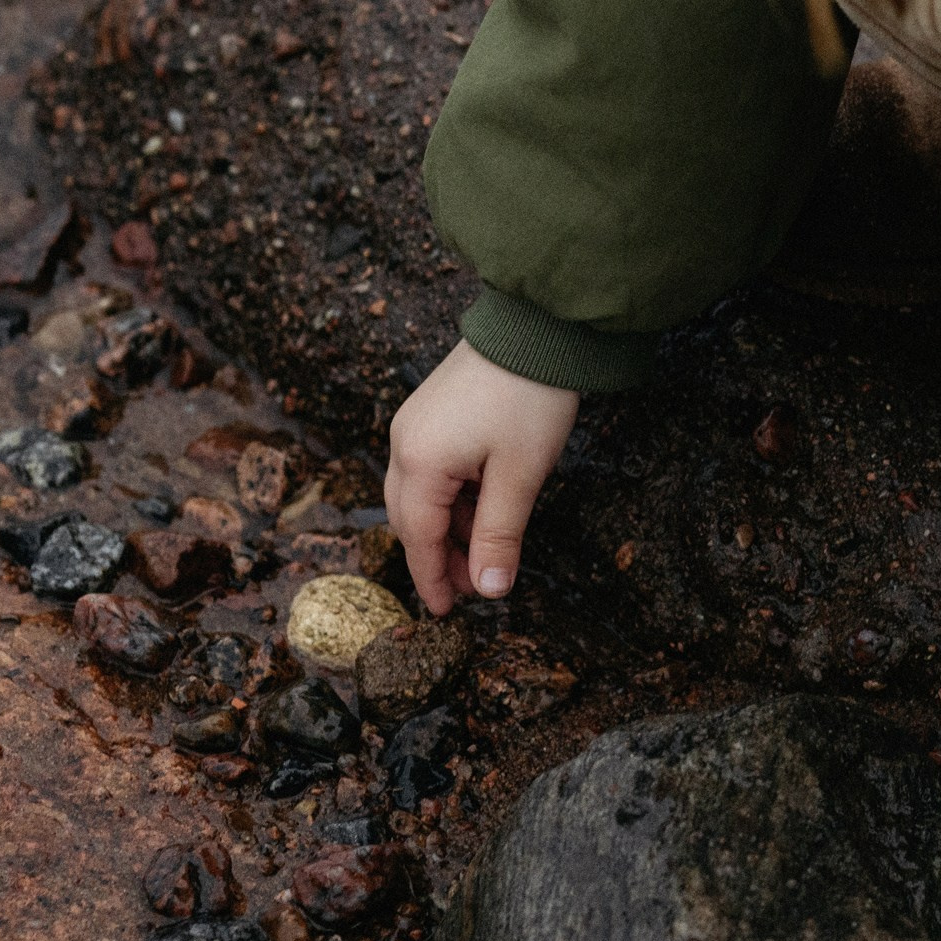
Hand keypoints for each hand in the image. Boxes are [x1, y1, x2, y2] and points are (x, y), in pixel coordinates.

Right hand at [385, 341, 578, 615]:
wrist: (535, 327)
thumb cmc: (530, 398)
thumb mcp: (519, 476)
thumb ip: (500, 536)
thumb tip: (489, 589)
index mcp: (420, 462)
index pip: (419, 539)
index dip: (433, 579)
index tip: (445, 613)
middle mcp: (404, 443)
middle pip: (411, 519)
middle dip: (439, 557)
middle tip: (472, 588)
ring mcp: (415, 423)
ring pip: (420, 495)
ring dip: (448, 527)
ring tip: (485, 550)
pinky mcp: (431, 412)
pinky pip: (430, 468)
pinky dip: (452, 497)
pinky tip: (482, 508)